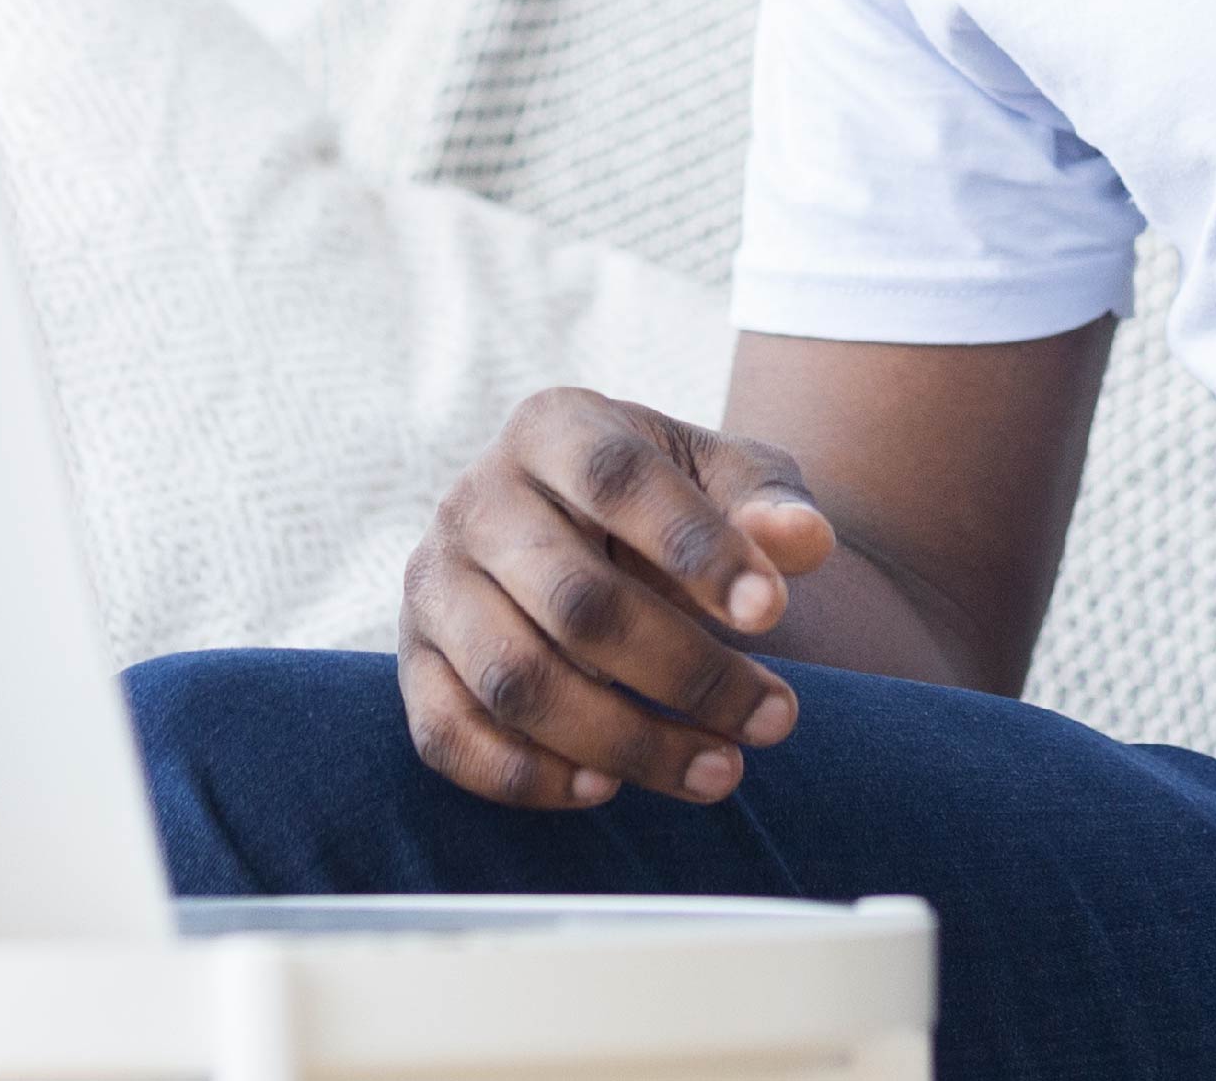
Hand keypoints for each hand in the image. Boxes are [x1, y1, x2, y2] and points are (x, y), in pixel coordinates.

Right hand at [399, 386, 840, 808]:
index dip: (696, 548)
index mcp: (553, 428)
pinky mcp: (415, 663)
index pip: (617, 480)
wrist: (579, 530)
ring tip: (720, 770)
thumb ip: (769, 501)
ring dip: (626, 741)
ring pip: (517, 680)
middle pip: (574, 600)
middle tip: (775, 718)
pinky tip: (610, 788)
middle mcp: (476, 499)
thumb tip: (800, 539)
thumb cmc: (666, 505)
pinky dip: (527, 777)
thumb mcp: (725, 477)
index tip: (775, 612)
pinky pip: (448, 736)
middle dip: (686, 672)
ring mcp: (434, 584)